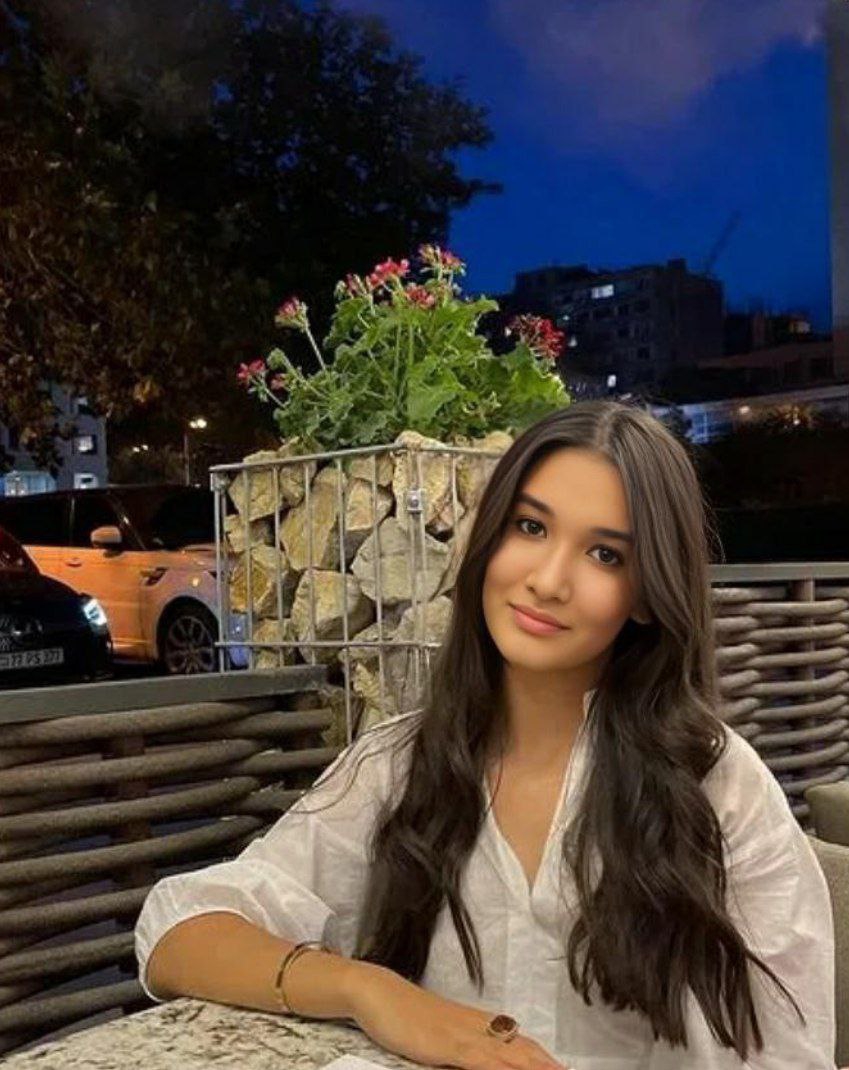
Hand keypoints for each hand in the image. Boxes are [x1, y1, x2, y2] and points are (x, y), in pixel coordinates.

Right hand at [347, 961, 569, 1069]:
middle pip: (526, 1052)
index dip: (546, 1062)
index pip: (524, 1046)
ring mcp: (466, 1035)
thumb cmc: (406, 1016)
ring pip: (512, 1058)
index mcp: (481, 1025)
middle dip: (550, 1068)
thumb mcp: (441, 1035)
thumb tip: (484, 1059)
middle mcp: (480, 1028)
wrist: (379, 992)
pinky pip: (483, 1063)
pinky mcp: (450, 1045)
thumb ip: (464, 1049)